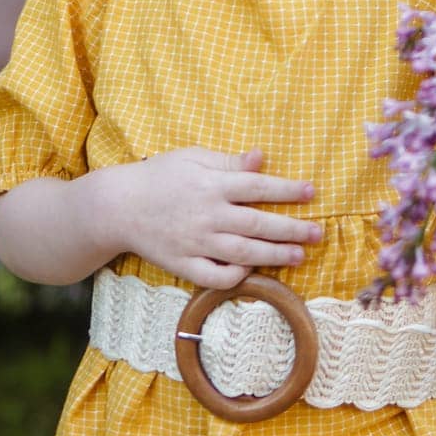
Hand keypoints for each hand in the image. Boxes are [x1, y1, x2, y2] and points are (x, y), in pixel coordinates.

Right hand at [107, 146, 322, 289]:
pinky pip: (215, 277)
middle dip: (292, 229)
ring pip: (243, 253)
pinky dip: (236, 276)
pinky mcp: (183, 265)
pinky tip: (253, 270)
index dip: (288, 190)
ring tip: (299, 256)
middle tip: (318, 233)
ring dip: (274, 256)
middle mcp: (207, 215)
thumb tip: (262, 158)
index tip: (312, 193)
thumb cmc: (160, 176)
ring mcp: (196, 243)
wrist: (118, 207)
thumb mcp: (193, 158)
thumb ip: (228, 161)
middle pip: (258, 224)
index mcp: (211, 185)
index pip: (258, 187)